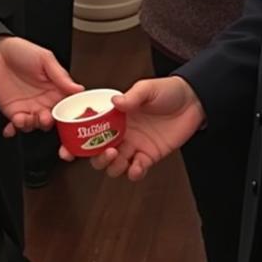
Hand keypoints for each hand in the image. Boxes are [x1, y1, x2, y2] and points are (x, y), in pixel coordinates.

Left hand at [0, 36, 83, 136]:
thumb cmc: (21, 50)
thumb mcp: (45, 59)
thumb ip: (61, 76)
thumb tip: (78, 89)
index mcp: (55, 87)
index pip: (67, 105)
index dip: (69, 114)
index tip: (68, 118)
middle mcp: (44, 99)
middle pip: (53, 119)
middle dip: (49, 123)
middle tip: (45, 118)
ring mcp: (28, 106)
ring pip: (35, 125)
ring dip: (32, 126)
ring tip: (26, 118)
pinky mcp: (12, 111)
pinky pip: (16, 126)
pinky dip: (15, 129)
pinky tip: (13, 125)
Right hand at [64, 76, 204, 180]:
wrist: (194, 101)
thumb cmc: (169, 91)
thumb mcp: (148, 88)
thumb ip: (132, 97)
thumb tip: (115, 102)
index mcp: (116, 117)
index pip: (90, 131)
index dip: (76, 142)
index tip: (67, 149)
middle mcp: (123, 133)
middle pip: (98, 153)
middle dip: (95, 158)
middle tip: (104, 151)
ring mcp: (135, 146)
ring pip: (114, 165)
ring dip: (112, 166)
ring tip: (117, 156)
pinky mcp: (150, 156)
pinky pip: (136, 170)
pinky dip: (134, 172)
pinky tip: (137, 167)